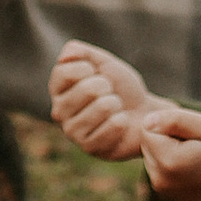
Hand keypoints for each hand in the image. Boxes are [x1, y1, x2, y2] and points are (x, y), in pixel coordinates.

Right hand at [50, 42, 162, 159]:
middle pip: (86, 89)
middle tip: (109, 93)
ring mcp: (73, 131)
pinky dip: (123, 120)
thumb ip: (82, 53)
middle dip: (107, 86)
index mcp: (58, 89)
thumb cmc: (120, 87)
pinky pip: (114, 125)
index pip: (64, 72)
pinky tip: (120, 123)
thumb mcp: (103, 63)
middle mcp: (59, 111)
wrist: (142, 112)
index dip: (88, 68)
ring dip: (116, 103)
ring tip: (115, 108)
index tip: (96, 73)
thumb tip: (64, 55)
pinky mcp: (89, 147)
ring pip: (102, 107)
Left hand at [139, 104, 200, 200]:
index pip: (147, 129)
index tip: (192, 134)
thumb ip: (174, 119)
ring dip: (167, 148)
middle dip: (166, 137)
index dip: (169, 124)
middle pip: (147, 142)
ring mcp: (162, 189)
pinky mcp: (165, 192)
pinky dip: (170, 160)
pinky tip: (192, 163)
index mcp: (169, 162)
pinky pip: (157, 165)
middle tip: (195, 143)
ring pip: (151, 153)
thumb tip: (146, 121)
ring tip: (195, 153)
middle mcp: (160, 180)